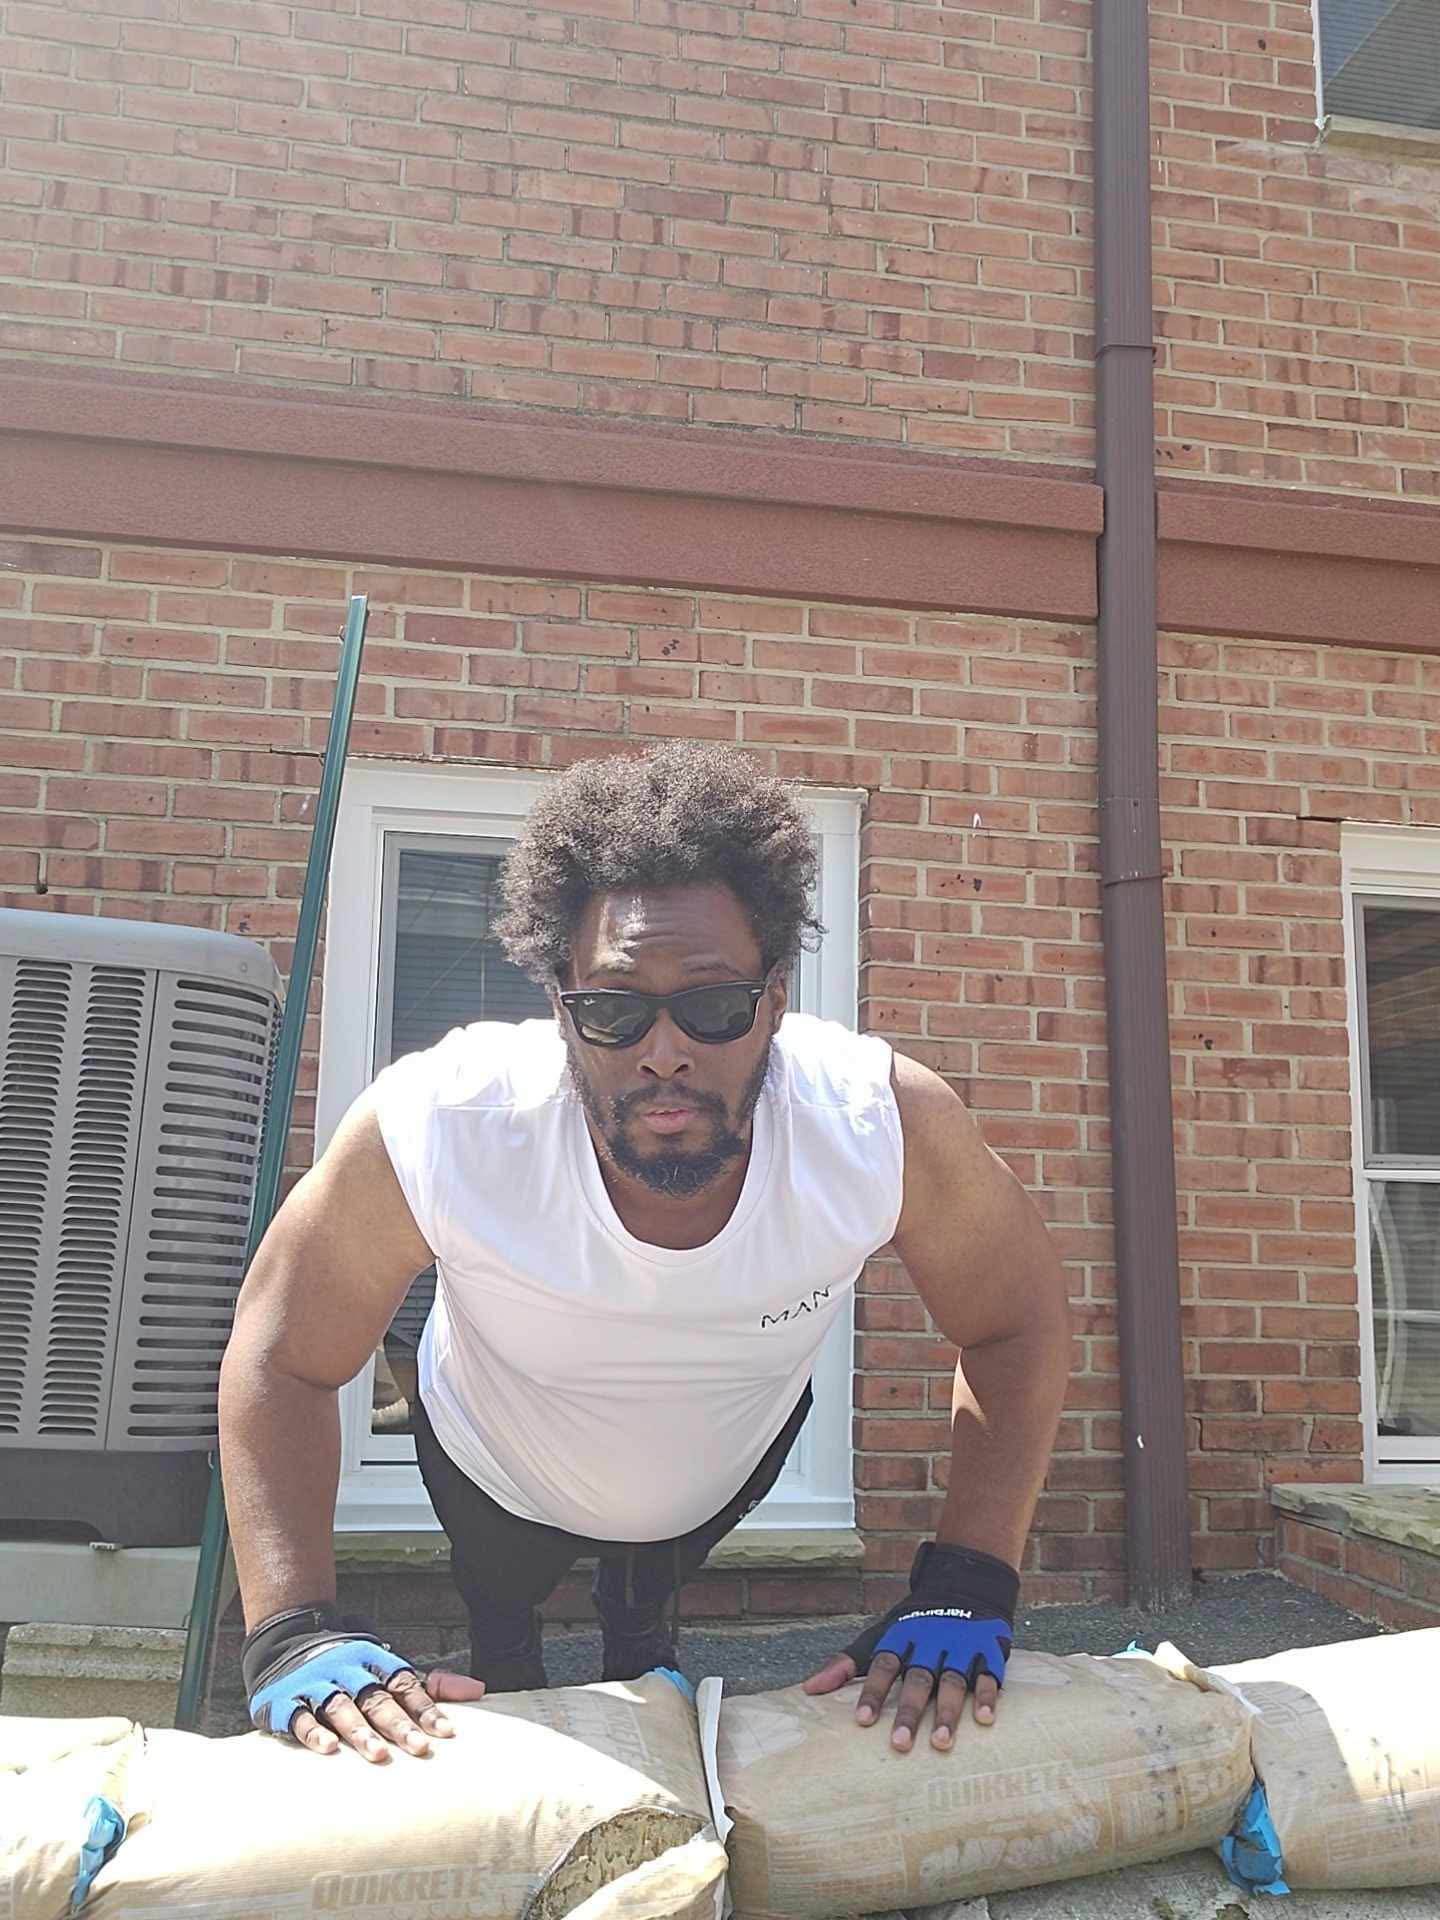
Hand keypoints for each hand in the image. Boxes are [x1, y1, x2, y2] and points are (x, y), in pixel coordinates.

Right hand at [243, 1603, 487, 1761]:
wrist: (289, 1642)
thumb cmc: (353, 1668)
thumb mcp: (390, 1670)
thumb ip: (431, 1685)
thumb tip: (479, 1690)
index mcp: (377, 1661)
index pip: (406, 1686)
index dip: (426, 1709)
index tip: (446, 1733)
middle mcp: (349, 1670)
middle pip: (377, 1698)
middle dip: (399, 1724)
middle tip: (419, 1749)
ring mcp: (318, 1684)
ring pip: (342, 1707)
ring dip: (360, 1730)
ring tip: (378, 1754)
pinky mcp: (288, 1700)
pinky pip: (300, 1716)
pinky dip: (313, 1731)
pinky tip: (327, 1749)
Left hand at [802, 1541, 1017, 1753]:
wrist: (965, 1585)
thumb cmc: (914, 1624)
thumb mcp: (879, 1636)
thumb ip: (847, 1663)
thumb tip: (809, 1689)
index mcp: (901, 1636)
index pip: (883, 1664)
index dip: (872, 1691)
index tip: (862, 1721)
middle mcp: (930, 1640)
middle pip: (918, 1678)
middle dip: (909, 1711)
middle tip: (899, 1744)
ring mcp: (961, 1644)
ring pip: (953, 1680)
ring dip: (948, 1712)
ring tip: (940, 1742)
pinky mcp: (988, 1649)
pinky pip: (989, 1674)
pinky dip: (987, 1696)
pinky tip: (984, 1720)